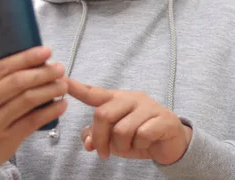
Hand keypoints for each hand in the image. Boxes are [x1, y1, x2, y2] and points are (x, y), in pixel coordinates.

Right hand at [0, 36, 67, 174]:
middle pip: (18, 83)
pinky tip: (61, 104)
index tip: (45, 51)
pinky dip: (50, 112)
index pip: (2, 68)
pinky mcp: (7, 140)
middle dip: (43, 73)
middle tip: (59, 68)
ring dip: (50, 90)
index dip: (26, 58)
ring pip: (28, 101)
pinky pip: (33, 121)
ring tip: (63, 84)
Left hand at [68, 78, 191, 164]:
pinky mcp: (163, 118)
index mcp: (117, 99)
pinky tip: (145, 144)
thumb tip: (87, 141)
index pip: (94, 93)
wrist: (172, 142)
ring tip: (129, 148)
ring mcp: (148, 107)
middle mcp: (131, 98)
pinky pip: (142, 135)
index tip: (62, 81)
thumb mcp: (115, 138)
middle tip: (103, 153)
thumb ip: (98, 135)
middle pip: (103, 114)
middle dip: (100, 138)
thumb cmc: (140, 135)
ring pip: (122, 129)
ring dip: (122, 146)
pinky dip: (139, 146)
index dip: (77, 88)